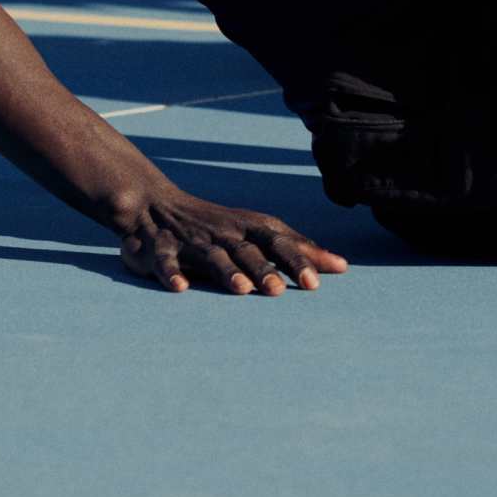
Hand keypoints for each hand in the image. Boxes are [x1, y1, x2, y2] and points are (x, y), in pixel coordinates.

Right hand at [113, 189, 348, 295]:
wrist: (155, 206)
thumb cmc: (220, 226)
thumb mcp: (258, 232)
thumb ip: (297, 249)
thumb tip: (341, 265)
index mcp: (250, 228)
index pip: (280, 242)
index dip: (297, 260)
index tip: (318, 282)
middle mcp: (225, 233)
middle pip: (248, 250)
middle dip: (265, 269)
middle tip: (280, 291)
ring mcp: (193, 241)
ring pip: (213, 257)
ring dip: (228, 273)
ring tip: (242, 290)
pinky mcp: (161, 249)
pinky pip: (167, 260)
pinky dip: (173, 272)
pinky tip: (180, 287)